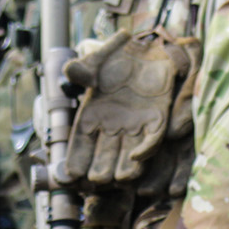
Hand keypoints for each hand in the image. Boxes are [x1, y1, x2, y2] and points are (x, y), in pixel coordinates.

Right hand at [62, 31, 197, 183]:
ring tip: (120, 179)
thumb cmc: (115, 57)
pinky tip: (138, 157)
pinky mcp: (157, 120)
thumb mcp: (95, 60)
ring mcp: (135, 125)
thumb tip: (71, 70)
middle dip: (101, 167)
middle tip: (97, 180)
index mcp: (93, 115)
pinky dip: (147, 149)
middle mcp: (113, 125)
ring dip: (124, 167)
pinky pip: (153, 139)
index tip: (72, 173)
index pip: (82, 142)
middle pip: (105, 153)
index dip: (77, 157)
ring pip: (128, 152)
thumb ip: (83, 68)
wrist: (146, 48)